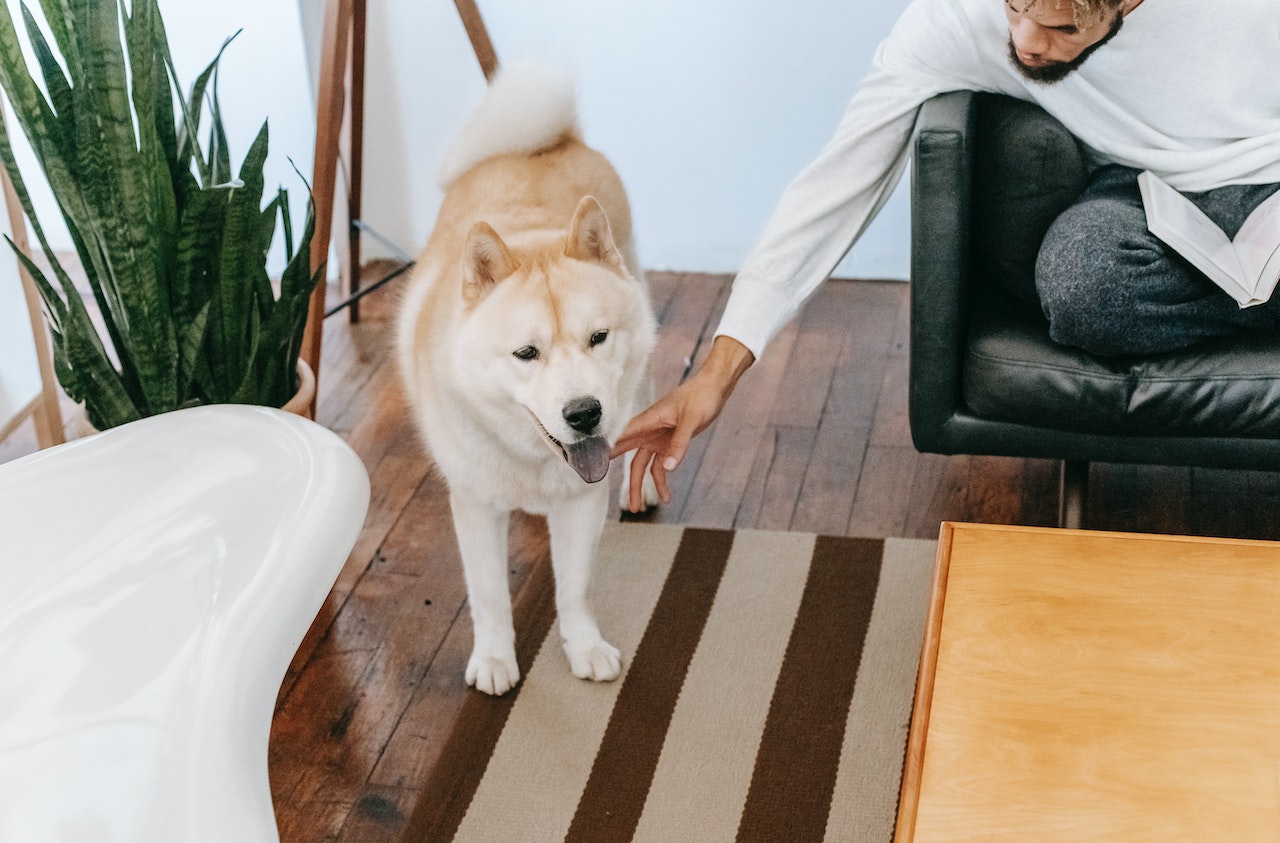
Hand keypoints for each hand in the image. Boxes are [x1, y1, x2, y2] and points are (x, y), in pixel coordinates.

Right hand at [612, 336, 754, 511]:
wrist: (713, 388)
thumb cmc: (701, 396)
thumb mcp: (692, 420)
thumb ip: (680, 444)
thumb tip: (668, 467)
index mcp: (647, 420)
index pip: (620, 437)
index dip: (605, 451)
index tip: (593, 467)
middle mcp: (647, 430)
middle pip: (628, 457)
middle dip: (624, 480)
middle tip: (619, 499)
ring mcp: (656, 438)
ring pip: (642, 466)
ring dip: (640, 486)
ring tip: (638, 509)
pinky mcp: (667, 443)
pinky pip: (660, 466)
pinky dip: (661, 480)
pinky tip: (666, 496)